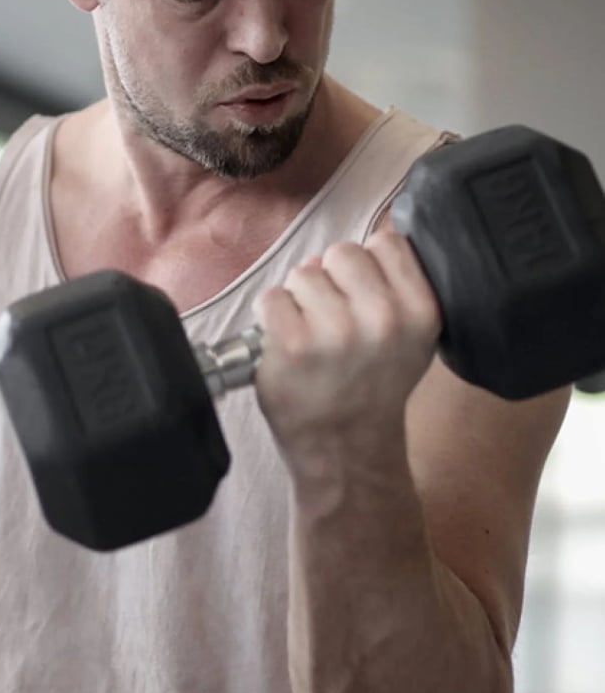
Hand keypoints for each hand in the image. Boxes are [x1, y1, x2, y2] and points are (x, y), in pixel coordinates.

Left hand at [253, 230, 441, 480]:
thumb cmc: (372, 390)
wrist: (346, 451)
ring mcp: (337, 331)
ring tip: (312, 339)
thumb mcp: (410, 338)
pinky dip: (272, 318)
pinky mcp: (293, 345)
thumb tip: (335, 254)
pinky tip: (288, 346)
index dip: (368, 265)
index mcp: (420, 310)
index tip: (362, 296)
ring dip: (300, 301)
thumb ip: (393, 287)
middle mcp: (384, 318)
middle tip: (334, 322)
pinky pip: (272, 297)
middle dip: (331, 280)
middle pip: (342, 252)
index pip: (388, 242)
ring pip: (304, 273)